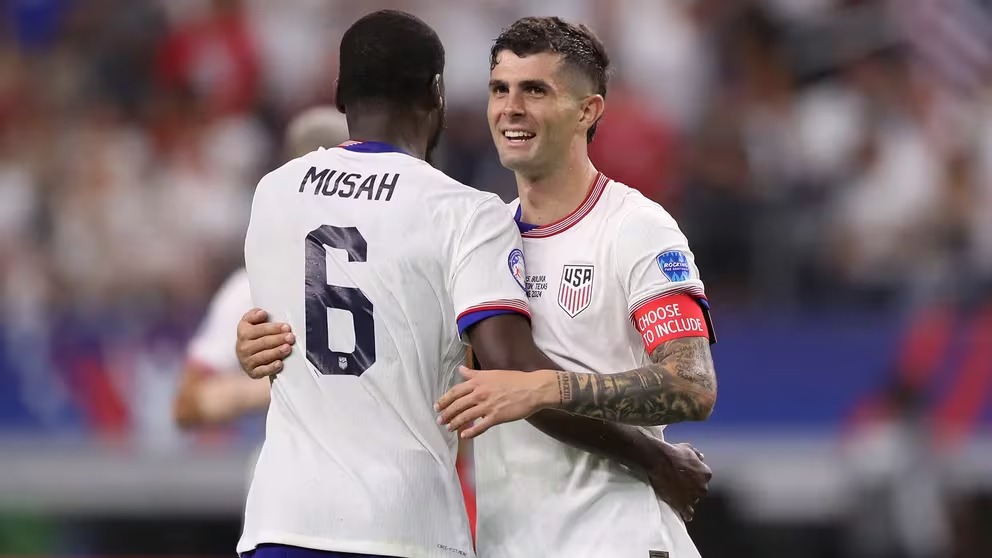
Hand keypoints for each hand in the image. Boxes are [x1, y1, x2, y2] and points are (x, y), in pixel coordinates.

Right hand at [235, 308, 294, 378]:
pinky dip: (271, 368)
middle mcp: (243, 347)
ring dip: (277, 352)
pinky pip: (262, 371)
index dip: (274, 328)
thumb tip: (262, 313)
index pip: (260, 329)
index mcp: (243, 332)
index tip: (286, 327)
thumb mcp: (249, 322)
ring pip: (264, 356)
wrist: (244, 354)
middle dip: (278, 339)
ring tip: (288, 348)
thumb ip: (254, 315)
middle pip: (263, 342)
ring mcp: (247, 361)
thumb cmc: (252, 336)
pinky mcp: (252, 372)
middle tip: (290, 337)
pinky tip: (279, 363)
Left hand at [435, 366, 559, 437]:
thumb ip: (474, 373)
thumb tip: (460, 369)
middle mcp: (480, 393)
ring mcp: (488, 406)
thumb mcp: (491, 373)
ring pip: (465, 416)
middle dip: (446, 414)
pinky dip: (470, 432)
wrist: (532, 388)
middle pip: (457, 405)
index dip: (444, 400)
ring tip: (449, 428)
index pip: (455, 392)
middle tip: (440, 420)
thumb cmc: (514, 379)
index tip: (437, 406)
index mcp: (478, 382)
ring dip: (455, 423)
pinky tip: (464, 435)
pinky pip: (480, 426)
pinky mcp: (496, 417)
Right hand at [646, 441, 710, 522]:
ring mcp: (693, 497)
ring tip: (677, 496)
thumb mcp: (688, 449)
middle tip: (680, 486)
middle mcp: (702, 487)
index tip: (687, 478)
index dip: (695, 479)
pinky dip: (685, 514)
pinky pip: (688, 514)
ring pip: (693, 502)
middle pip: (699, 492)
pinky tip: (682, 512)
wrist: (660, 461)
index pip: (704, 479)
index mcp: (706, 474)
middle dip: (692, 490)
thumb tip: (702, 457)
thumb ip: (697, 455)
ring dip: (687, 500)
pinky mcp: (683, 505)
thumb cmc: (674, 453)